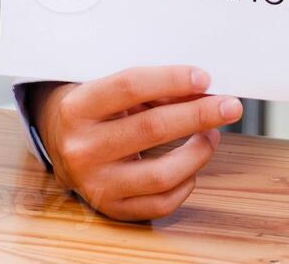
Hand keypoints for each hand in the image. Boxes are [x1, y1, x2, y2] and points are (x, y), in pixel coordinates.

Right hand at [29, 67, 242, 220]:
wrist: (58, 145)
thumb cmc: (93, 111)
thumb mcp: (109, 89)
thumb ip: (150, 90)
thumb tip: (201, 94)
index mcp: (77, 108)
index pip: (130, 86)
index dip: (172, 79)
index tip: (205, 79)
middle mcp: (82, 148)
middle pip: (152, 128)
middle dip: (199, 115)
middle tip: (230, 106)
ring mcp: (95, 183)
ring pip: (162, 174)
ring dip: (198, 152)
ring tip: (212, 135)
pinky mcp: (110, 208)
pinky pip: (160, 203)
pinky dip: (185, 183)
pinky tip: (191, 165)